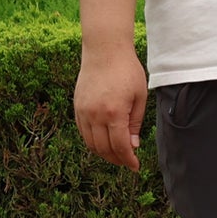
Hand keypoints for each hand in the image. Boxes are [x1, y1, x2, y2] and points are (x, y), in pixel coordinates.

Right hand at [75, 45, 148, 170]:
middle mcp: (95, 115)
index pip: (120, 146)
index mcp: (114, 113)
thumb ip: (135, 123)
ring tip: (116, 155)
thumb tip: (132, 146)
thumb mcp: (139, 97)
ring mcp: (83, 111)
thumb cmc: (127, 71)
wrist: (104, 50)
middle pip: (103, 149)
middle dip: (117, 159)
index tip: (135, 167)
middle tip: (127, 162)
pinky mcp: (77, 107)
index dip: (128, 160)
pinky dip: (92, 142)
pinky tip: (103, 142)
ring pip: (90, 143)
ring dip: (103, 153)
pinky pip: (83, 132)